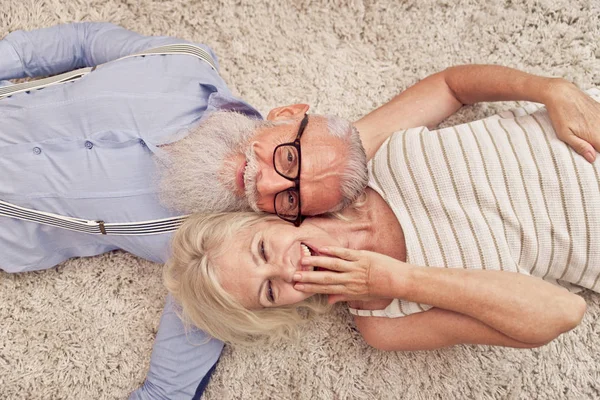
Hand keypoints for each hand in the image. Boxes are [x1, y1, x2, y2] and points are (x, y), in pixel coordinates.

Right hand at [293, 246, 407, 303]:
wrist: (399, 281)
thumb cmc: (381, 289)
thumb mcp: (362, 297)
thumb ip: (344, 297)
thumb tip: (328, 301)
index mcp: (350, 290)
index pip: (326, 290)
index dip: (311, 288)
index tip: (297, 287)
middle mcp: (351, 280)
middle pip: (326, 279)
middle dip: (309, 278)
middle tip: (294, 276)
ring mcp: (356, 267)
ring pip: (333, 265)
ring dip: (317, 263)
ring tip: (304, 261)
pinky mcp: (362, 257)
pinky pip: (345, 254)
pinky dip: (333, 251)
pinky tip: (322, 249)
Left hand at [544, 79, 599, 162]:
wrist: (561, 93)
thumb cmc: (560, 115)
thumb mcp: (565, 134)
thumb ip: (580, 146)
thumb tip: (592, 158)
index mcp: (595, 135)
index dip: (598, 152)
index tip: (591, 153)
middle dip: (598, 145)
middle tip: (588, 145)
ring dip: (597, 137)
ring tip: (584, 134)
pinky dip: (598, 127)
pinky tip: (590, 126)